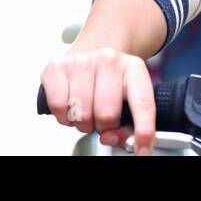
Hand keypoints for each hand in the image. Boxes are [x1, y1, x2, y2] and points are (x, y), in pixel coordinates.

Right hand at [40, 46, 156, 154]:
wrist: (91, 50)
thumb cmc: (108, 80)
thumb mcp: (126, 97)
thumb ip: (126, 125)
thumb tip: (110, 137)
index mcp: (133, 68)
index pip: (143, 103)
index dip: (144, 131)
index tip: (143, 150)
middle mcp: (109, 60)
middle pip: (107, 115)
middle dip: (103, 126)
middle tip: (100, 117)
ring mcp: (82, 61)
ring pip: (81, 114)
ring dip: (82, 123)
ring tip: (86, 110)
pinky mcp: (57, 67)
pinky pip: (58, 106)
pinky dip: (64, 116)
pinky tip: (70, 106)